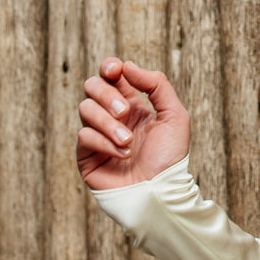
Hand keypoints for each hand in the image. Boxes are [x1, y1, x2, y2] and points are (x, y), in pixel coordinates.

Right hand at [77, 58, 191, 190]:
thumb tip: (128, 66)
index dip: (108, 67)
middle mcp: (111, 117)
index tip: (115, 70)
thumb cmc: (170, 158)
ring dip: (108, 123)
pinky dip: (104, 143)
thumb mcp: (175, 115)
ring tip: (128, 141)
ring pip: (85, 109)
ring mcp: (97, 136)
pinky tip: (122, 154)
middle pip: (92, 86)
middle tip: (125, 111)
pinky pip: (84, 136)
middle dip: (107, 95)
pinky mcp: (86, 156)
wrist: (160, 192)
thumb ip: (156, 85)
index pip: (110, 76)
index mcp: (131, 105)